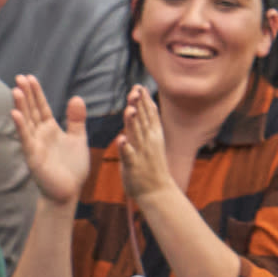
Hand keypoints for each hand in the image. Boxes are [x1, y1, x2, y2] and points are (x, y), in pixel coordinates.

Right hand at [10, 77, 94, 205]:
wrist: (69, 191)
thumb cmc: (72, 167)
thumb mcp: (78, 138)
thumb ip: (76, 119)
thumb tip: (76, 97)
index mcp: (51, 130)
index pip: (41, 107)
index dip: (36, 93)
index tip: (29, 77)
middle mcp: (40, 135)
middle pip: (31, 110)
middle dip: (26, 94)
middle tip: (19, 77)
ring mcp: (35, 145)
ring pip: (26, 122)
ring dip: (21, 106)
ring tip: (15, 90)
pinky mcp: (33, 157)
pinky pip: (26, 139)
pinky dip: (21, 126)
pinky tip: (16, 114)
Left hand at [116, 87, 177, 207]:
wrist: (157, 191)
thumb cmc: (151, 166)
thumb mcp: (152, 141)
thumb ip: (145, 125)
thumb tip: (141, 107)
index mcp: (153, 135)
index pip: (149, 113)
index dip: (145, 100)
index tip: (139, 86)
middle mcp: (149, 141)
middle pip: (143, 119)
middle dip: (139, 104)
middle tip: (135, 90)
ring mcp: (142, 152)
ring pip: (136, 134)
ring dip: (133, 122)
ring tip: (130, 109)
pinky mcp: (133, 165)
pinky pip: (128, 155)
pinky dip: (125, 147)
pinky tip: (120, 139)